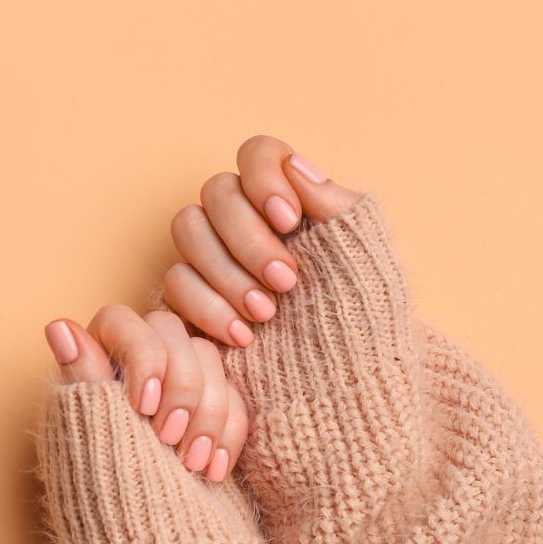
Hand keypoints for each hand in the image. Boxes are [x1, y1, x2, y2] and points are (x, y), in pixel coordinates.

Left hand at [43, 307, 247, 480]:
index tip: (144, 404)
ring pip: (209, 358)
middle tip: (169, 439)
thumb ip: (84, 379)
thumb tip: (58, 326)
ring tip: (191, 464)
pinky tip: (214, 470)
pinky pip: (235, 395)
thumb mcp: (97, 440)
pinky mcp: (210, 416)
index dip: (141, 353)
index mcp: (92, 373)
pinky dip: (229, 432)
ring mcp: (175, 393)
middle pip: (172, 332)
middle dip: (182, 385)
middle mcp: (132, 375)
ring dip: (207, 412)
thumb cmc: (120, 506)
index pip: (121, 320)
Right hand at [164, 135, 361, 345]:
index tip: (289, 221)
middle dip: (249, 238)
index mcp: (289, 202)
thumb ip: (336, 206)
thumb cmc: (364, 323)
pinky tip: (244, 336)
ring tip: (267, 314)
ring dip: (226, 271)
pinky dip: (208, 307)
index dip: (263, 180)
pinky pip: (175, 282)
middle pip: (216, 191)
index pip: (257, 155)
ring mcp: (216, 260)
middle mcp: (247, 223)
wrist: (345, 388)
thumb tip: (296, 165)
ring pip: (187, 229)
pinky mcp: (192, 300)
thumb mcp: (367, 260)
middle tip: (287, 282)